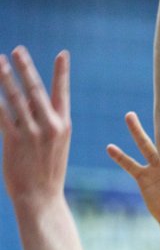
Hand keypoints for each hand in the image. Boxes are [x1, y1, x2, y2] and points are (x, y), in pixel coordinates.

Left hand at [0, 47, 70, 207]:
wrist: (41, 200)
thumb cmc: (46, 175)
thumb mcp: (54, 148)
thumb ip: (43, 125)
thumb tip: (25, 104)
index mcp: (63, 127)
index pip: (62, 93)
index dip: (62, 72)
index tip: (63, 54)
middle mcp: (49, 126)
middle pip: (35, 90)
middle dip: (26, 68)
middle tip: (18, 50)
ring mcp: (32, 133)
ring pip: (16, 98)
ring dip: (5, 77)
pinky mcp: (14, 141)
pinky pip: (2, 114)